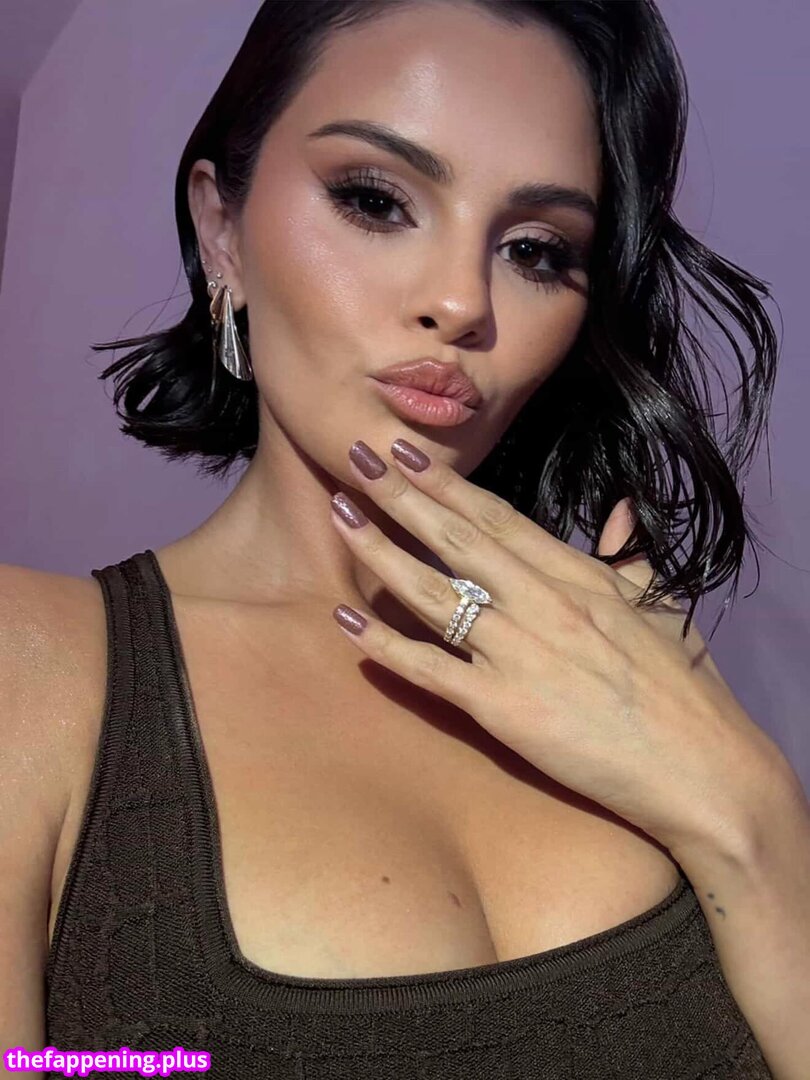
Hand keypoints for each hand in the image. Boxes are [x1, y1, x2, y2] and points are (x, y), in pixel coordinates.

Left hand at [329, 436, 786, 858]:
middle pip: (456, 538)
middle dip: (402, 495)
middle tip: (358, 457)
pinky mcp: (502, 708)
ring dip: (381, 551)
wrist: (702, 768)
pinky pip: (429, 669)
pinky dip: (384, 644)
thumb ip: (629, 556)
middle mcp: (541, 603)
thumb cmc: (687, 689)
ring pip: (432, 591)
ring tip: (342, 516)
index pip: (498, 517)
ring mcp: (518, 653)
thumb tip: (622, 511)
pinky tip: (346, 619)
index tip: (407, 452)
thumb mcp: (663, 606)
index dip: (447, 483)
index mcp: (577, 576)